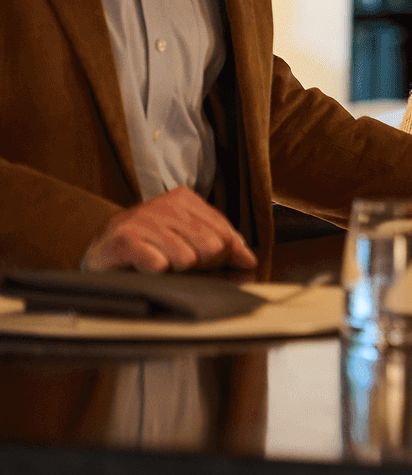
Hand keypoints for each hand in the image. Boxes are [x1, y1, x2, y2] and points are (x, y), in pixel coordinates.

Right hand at [82, 187, 257, 272]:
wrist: (100, 256)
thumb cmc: (148, 250)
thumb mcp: (188, 243)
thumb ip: (223, 248)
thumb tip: (249, 261)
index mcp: (184, 199)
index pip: (226, 234)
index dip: (222, 257)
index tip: (205, 264)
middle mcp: (163, 204)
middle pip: (212, 246)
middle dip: (200, 266)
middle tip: (177, 266)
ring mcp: (142, 219)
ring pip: (187, 258)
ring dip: (174, 271)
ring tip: (158, 264)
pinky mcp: (122, 239)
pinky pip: (159, 265)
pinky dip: (154, 274)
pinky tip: (142, 268)